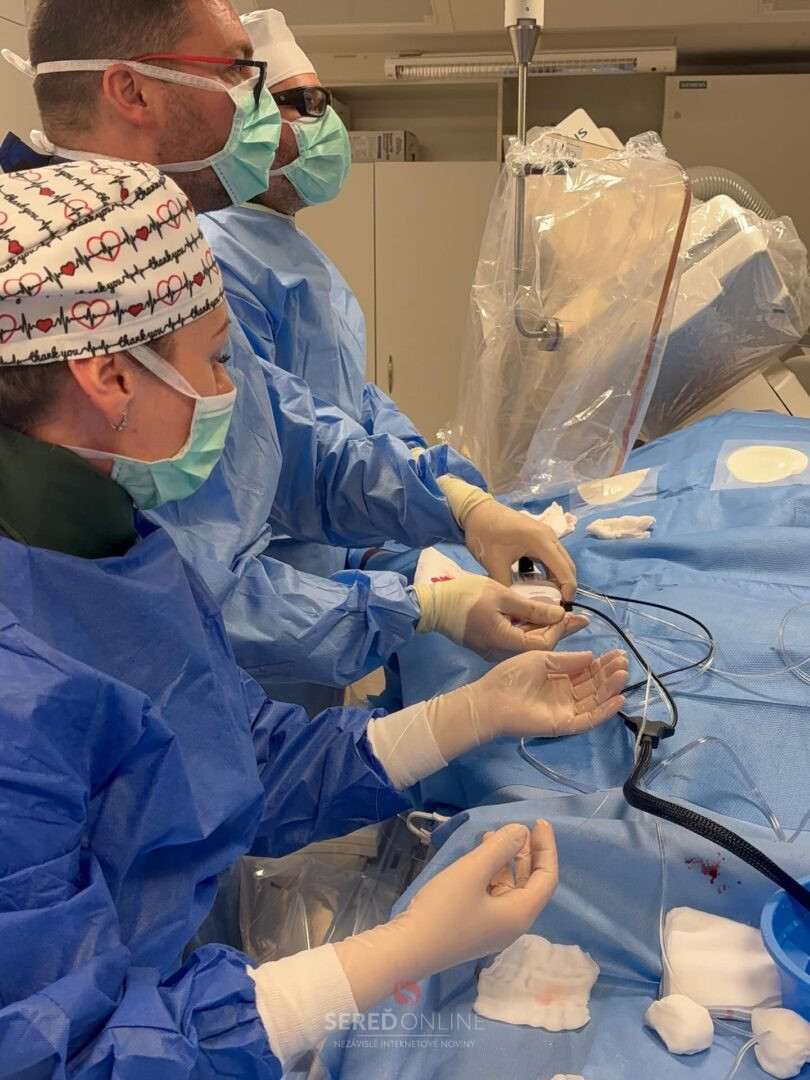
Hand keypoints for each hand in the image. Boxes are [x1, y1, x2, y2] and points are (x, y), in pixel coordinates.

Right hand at [334, 821, 557, 1012]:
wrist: (407, 949)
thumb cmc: (444, 909)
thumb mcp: (473, 871)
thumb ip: (500, 848)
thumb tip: (521, 832)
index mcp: (520, 914)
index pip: (546, 878)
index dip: (546, 848)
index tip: (538, 822)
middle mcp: (512, 924)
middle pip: (530, 884)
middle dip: (526, 853)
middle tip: (518, 826)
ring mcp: (493, 929)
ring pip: (509, 888)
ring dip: (505, 861)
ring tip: (490, 835)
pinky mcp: (475, 928)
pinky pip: (493, 895)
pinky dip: (491, 873)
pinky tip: (476, 858)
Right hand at [414, 574, 586, 661]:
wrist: (432, 605)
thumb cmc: (466, 596)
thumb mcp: (502, 595)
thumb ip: (532, 608)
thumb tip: (561, 615)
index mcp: (505, 642)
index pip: (543, 643)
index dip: (560, 629)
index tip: (573, 615)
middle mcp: (500, 653)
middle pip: (537, 646)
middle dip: (557, 631)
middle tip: (579, 618)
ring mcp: (492, 651)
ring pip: (526, 645)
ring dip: (544, 631)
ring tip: (563, 618)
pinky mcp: (487, 646)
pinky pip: (514, 642)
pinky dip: (529, 631)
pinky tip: (539, 621)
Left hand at [464, 498, 576, 599]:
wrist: (476, 511)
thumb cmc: (485, 534)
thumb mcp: (493, 563)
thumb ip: (506, 586)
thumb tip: (515, 607)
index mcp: (541, 541)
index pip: (564, 570)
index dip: (567, 590)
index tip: (562, 608)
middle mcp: (549, 537)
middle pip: (567, 566)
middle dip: (565, 586)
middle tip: (556, 606)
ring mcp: (545, 535)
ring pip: (560, 561)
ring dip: (557, 579)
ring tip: (548, 598)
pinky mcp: (539, 537)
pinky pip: (550, 557)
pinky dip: (548, 571)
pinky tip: (537, 583)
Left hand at [469, 649, 628, 741]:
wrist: (491, 700)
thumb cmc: (512, 676)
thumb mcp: (541, 659)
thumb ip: (566, 660)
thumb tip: (591, 656)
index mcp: (559, 678)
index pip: (586, 671)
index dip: (602, 663)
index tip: (618, 654)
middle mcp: (565, 695)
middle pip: (594, 685)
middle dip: (610, 673)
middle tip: (624, 662)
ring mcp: (566, 710)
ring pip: (595, 700)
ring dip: (610, 689)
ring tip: (623, 674)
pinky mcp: (564, 725)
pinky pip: (588, 720)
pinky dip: (604, 712)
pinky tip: (618, 700)